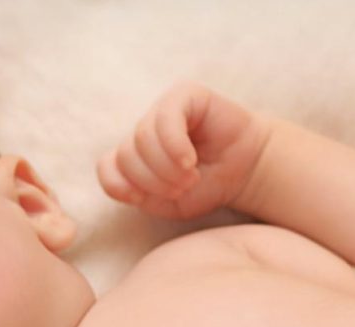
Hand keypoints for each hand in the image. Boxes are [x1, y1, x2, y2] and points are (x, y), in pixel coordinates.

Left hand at [97, 82, 270, 218]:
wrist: (247, 171)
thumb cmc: (207, 187)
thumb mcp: (168, 204)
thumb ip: (139, 196)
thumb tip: (124, 184)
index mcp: (133, 156)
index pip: (106, 168)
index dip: (123, 187)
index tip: (148, 199)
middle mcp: (142, 131)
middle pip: (124, 155)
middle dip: (152, 180)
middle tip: (183, 188)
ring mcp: (161, 110)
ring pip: (141, 138)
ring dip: (166, 167)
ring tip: (191, 176)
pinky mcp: (184, 95)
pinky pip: (165, 118)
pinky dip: (175, 145)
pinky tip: (190, 160)